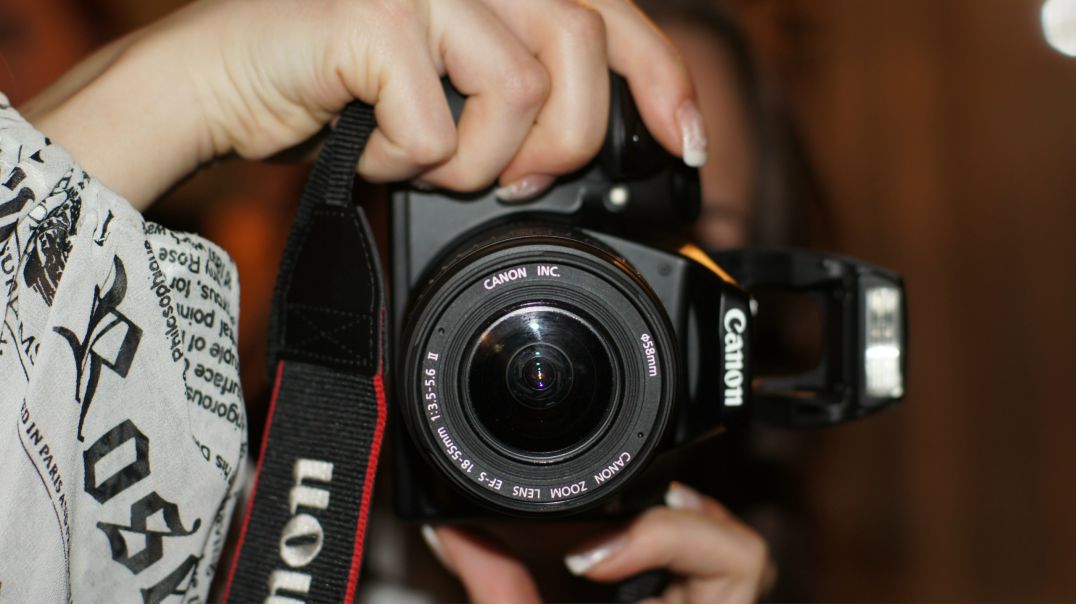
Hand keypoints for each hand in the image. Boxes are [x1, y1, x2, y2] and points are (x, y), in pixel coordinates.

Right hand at [22, 0, 706, 209]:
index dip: (661, 80)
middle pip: (581, 50)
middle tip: (518, 180)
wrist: (223, 82)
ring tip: (429, 161)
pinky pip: (439, 127)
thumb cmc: (338, 94)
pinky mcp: (377, 17)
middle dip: (564, 142)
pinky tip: (378, 151)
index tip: (685, 145)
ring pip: (518, 94)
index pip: (610, 18)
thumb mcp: (448, 96)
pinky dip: (411, 165)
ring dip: (478, 161)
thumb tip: (582, 154)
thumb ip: (515, 100)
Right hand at [423, 482, 774, 602]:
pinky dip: (652, 545)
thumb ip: (494, 591)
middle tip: (599, 528)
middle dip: (670, 513)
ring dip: (666, 523)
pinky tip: (605, 551)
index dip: (665, 536)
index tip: (587, 556)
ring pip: (725, 554)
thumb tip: (453, 529)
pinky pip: (694, 573)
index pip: (738, 562)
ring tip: (605, 529)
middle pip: (737, 543)